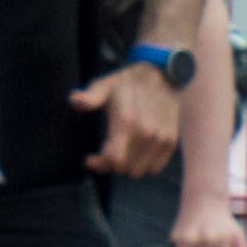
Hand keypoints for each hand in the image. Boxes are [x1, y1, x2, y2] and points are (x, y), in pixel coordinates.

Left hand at [78, 59, 182, 176]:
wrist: (162, 75)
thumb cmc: (127, 83)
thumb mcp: (105, 85)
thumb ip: (90, 97)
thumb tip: (75, 99)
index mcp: (127, 121)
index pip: (113, 160)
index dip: (99, 163)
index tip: (90, 158)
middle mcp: (147, 133)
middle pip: (124, 168)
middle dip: (111, 164)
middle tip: (105, 153)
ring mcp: (161, 138)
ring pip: (138, 171)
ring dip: (127, 165)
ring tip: (121, 152)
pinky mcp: (171, 142)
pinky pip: (154, 168)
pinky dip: (144, 164)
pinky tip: (136, 152)